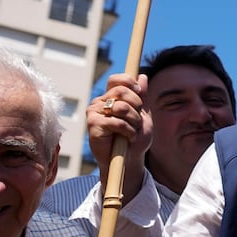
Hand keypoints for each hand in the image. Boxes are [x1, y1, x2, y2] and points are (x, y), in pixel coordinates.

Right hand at [89, 74, 149, 199]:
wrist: (128, 160)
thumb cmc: (134, 139)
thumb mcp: (143, 115)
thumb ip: (142, 96)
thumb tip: (142, 76)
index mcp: (110, 97)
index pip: (117, 80)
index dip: (130, 83)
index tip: (139, 93)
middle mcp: (100, 102)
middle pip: (121, 91)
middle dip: (137, 106)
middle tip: (137, 120)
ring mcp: (94, 112)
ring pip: (122, 107)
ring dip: (134, 121)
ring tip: (133, 131)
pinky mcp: (93, 124)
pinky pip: (117, 122)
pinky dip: (129, 131)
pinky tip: (128, 138)